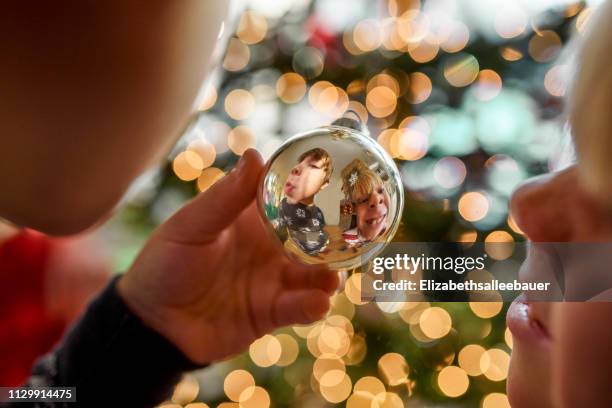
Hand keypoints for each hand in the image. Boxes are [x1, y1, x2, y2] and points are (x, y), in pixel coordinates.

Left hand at [117, 149, 338, 363]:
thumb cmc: (165, 264)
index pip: (291, 198)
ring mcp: (273, 280)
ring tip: (334, 277)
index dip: (318, 188)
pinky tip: (318, 302)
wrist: (152, 324)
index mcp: (252, 218)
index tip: (344, 176)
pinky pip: (299, 308)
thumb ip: (226, 197)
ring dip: (329, 274)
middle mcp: (269, 246)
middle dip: (336, 236)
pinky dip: (312, 305)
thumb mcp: (192, 226)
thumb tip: (256, 154)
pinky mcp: (272, 312)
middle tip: (358, 234)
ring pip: (314, 274)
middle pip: (314, 237)